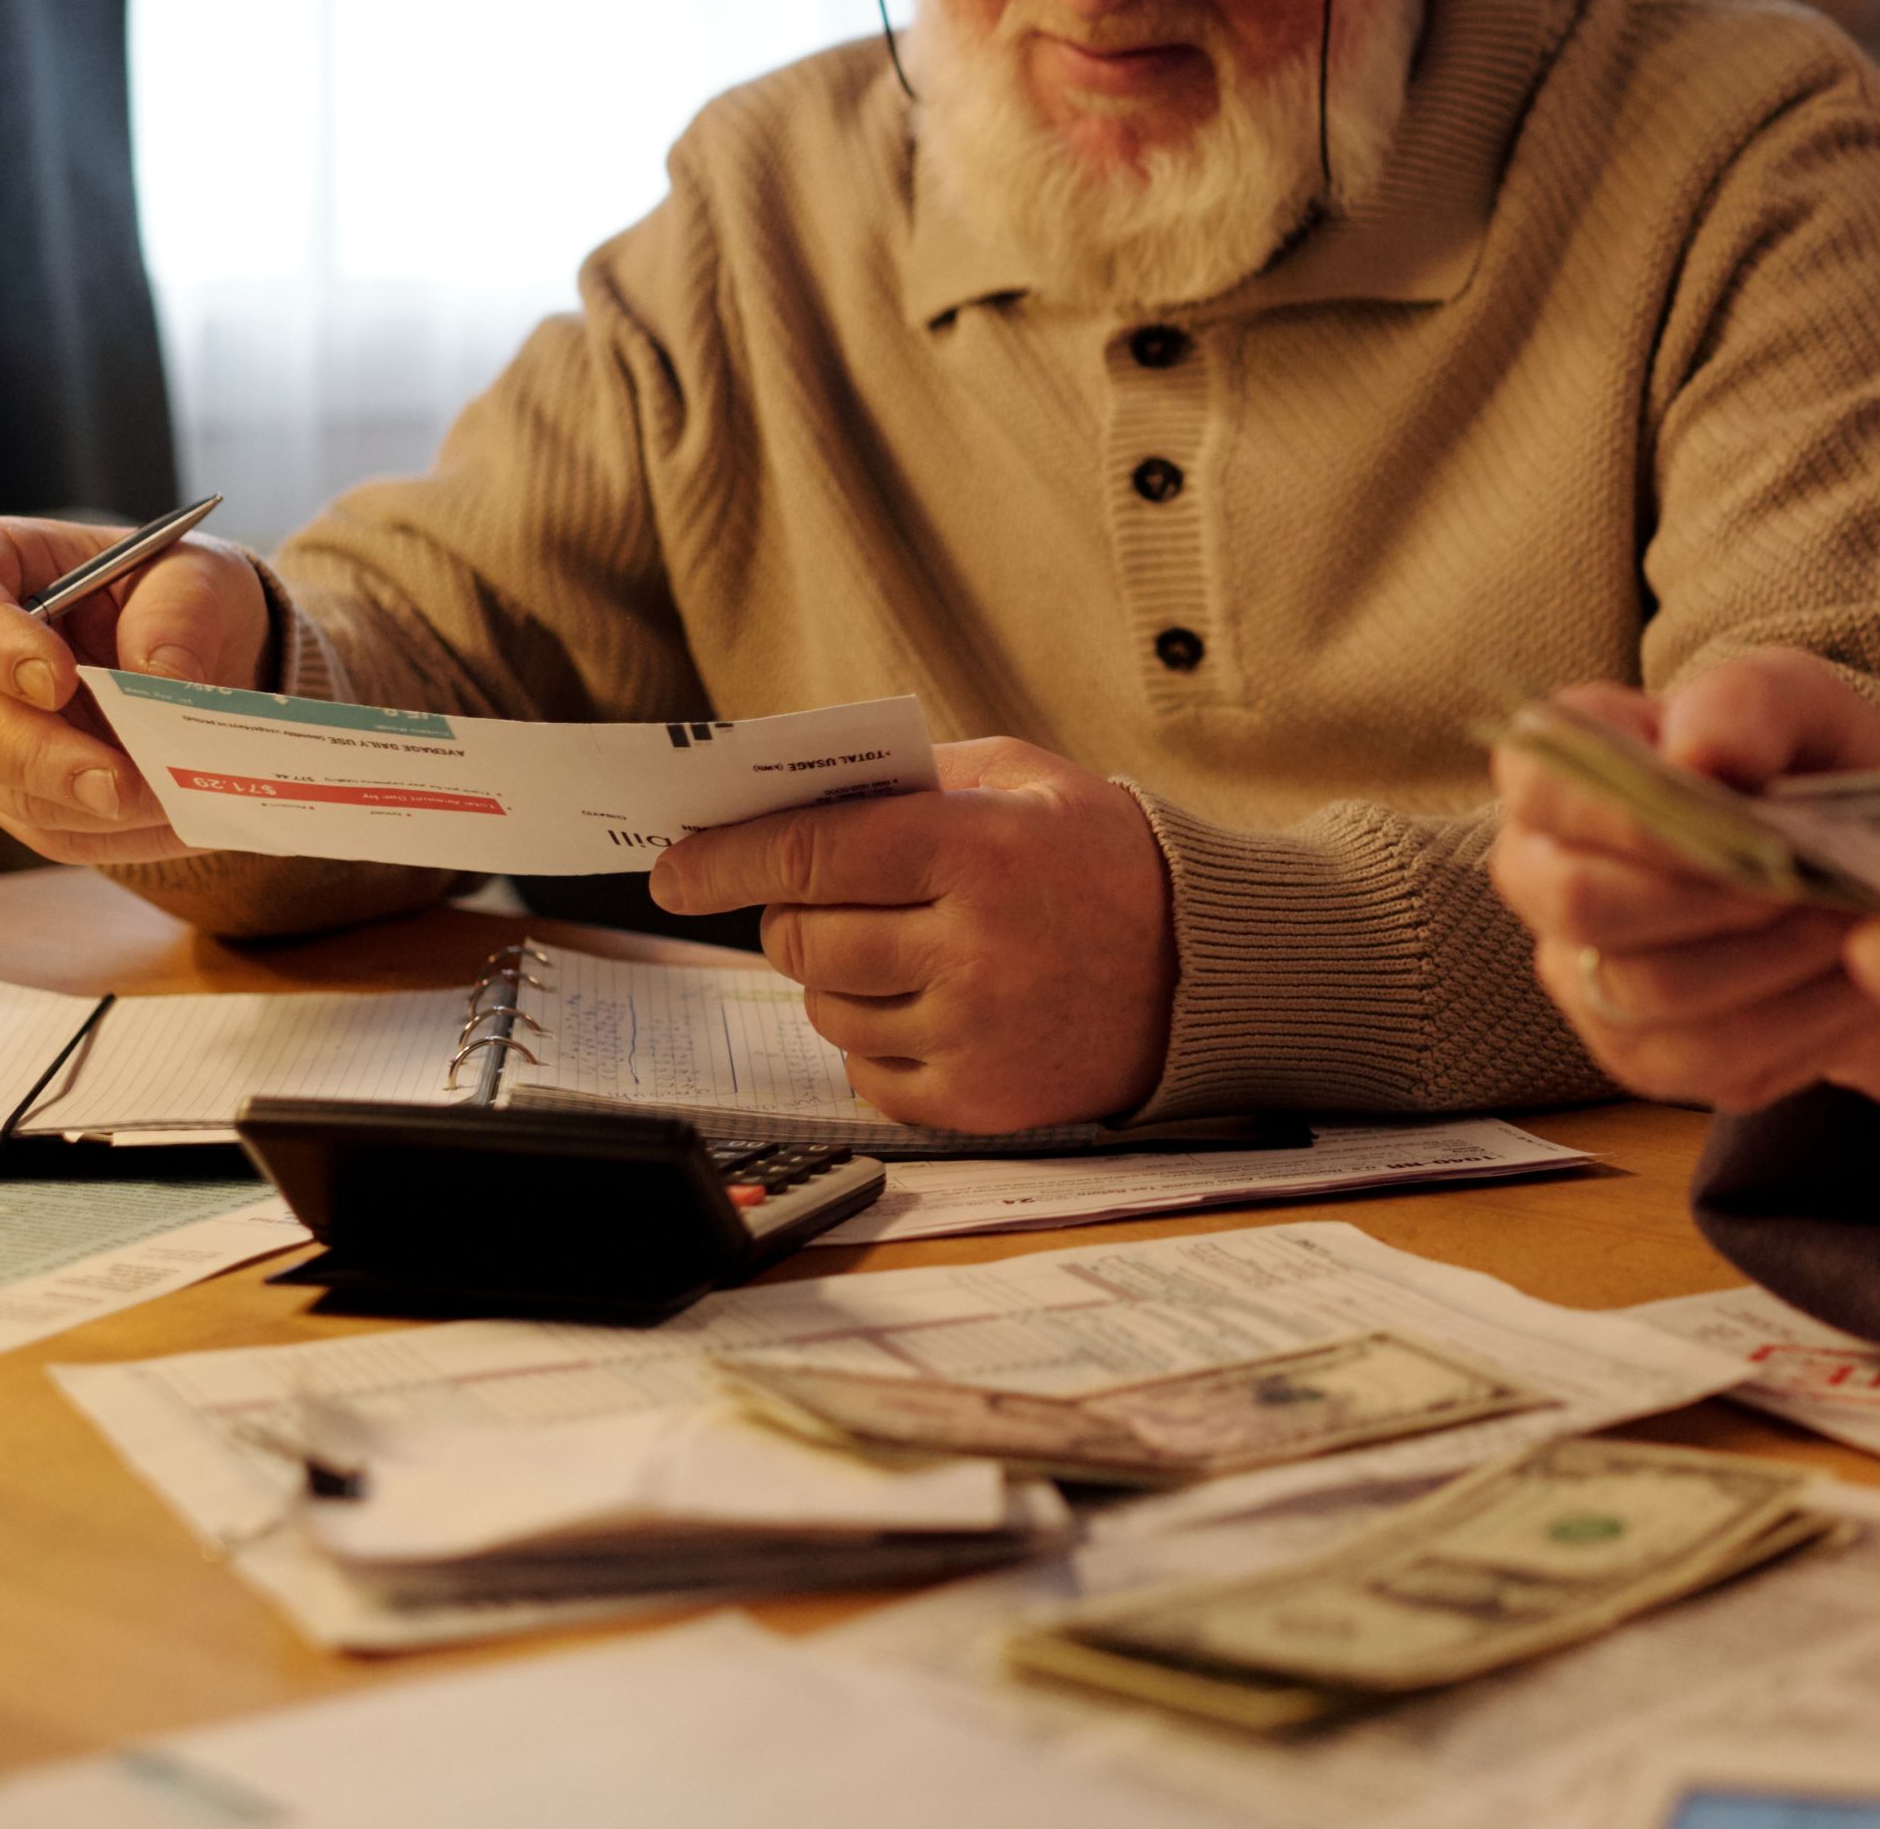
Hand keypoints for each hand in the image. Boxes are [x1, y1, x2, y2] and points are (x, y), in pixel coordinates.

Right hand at [0, 516, 275, 867]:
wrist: (219, 661)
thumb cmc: (187, 597)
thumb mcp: (202, 577)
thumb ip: (179, 614)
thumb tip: (159, 676)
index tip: (55, 678)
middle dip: (40, 755)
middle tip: (117, 779)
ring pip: (4, 787)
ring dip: (87, 802)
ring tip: (169, 799)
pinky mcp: (22, 795)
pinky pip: (50, 827)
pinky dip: (113, 829)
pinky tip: (171, 815)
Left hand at [649, 737, 1177, 1134]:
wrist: (1205, 969)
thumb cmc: (1104, 858)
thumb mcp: (1026, 778)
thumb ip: (910, 778)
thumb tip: (784, 799)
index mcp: (979, 849)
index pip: (807, 856)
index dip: (723, 861)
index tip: (673, 869)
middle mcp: (973, 945)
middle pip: (800, 939)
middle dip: (789, 914)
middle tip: (819, 899)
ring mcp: (974, 1031)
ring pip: (825, 1009)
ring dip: (836, 977)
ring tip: (903, 949)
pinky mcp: (978, 1100)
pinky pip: (864, 1073)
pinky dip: (875, 1040)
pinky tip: (932, 1005)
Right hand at [1485, 652, 1879, 1128]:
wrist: (1868, 871)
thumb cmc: (1811, 766)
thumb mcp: (1804, 703)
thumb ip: (1748, 702)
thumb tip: (1697, 754)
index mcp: (1559, 768)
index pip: (1541, 785)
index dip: (1626, 811)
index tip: (1731, 816)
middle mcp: (1545, 875)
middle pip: (1582, 903)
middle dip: (1709, 893)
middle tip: (1805, 878)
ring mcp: (1585, 976)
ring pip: (1649, 991)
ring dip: (1766, 958)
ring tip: (1847, 922)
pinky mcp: (1644, 1056)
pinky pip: (1704, 1060)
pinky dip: (1796, 1024)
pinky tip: (1853, 984)